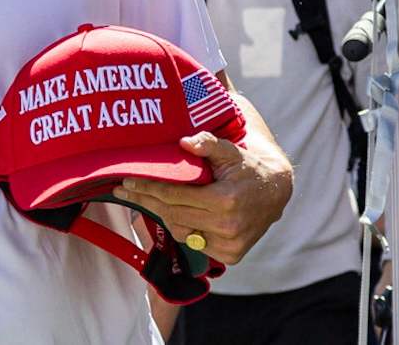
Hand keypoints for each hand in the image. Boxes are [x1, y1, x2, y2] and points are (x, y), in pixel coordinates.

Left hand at [113, 132, 292, 264]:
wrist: (276, 192)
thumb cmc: (247, 167)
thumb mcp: (230, 150)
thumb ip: (208, 143)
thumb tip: (184, 142)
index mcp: (225, 200)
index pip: (175, 195)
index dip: (148, 188)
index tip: (127, 182)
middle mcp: (227, 226)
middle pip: (172, 214)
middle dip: (145, 201)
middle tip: (122, 191)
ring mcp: (229, 244)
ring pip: (180, 231)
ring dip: (161, 215)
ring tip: (142, 199)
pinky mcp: (231, 255)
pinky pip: (194, 242)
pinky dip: (182, 228)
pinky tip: (169, 213)